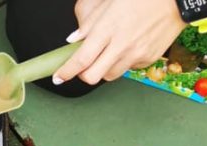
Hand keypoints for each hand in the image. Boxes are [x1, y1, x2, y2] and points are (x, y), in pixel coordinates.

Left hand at [53, 0, 185, 84]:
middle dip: (83, 74)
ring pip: (110, 75)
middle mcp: (121, 46)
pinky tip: (128, 46)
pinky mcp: (148, 59)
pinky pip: (128, 68)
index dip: (66, 72)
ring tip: (108, 51)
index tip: (58, 77)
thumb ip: (89, 22)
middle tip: (83, 66)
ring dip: (103, 69)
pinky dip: (122, 62)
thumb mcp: (109, 2)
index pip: (81, 60)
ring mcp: (136, 55)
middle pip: (93, 77)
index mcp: (108, 29)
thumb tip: (73, 40)